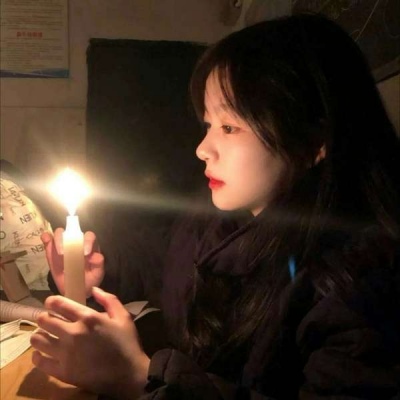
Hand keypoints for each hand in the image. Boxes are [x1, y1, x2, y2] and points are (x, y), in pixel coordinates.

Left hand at [30, 287, 149, 397]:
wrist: (128, 374)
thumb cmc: (127, 343)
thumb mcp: (123, 316)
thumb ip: (109, 299)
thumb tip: (94, 289)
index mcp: (88, 318)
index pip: (58, 304)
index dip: (51, 301)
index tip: (51, 304)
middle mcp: (73, 333)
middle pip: (44, 320)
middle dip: (44, 317)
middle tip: (49, 321)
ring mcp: (66, 354)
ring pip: (38, 340)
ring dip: (40, 335)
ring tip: (46, 336)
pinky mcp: (62, 372)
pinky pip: (39, 362)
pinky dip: (38, 356)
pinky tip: (43, 354)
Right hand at [41, 229, 103, 296]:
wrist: (77, 289)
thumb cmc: (90, 278)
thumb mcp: (97, 273)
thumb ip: (98, 264)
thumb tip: (95, 256)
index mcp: (89, 246)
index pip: (89, 236)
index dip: (88, 241)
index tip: (85, 253)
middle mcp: (76, 242)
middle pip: (72, 232)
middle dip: (70, 240)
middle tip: (68, 254)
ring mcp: (63, 245)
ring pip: (60, 233)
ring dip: (58, 239)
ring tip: (60, 253)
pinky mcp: (52, 251)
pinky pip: (48, 240)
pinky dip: (46, 237)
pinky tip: (46, 240)